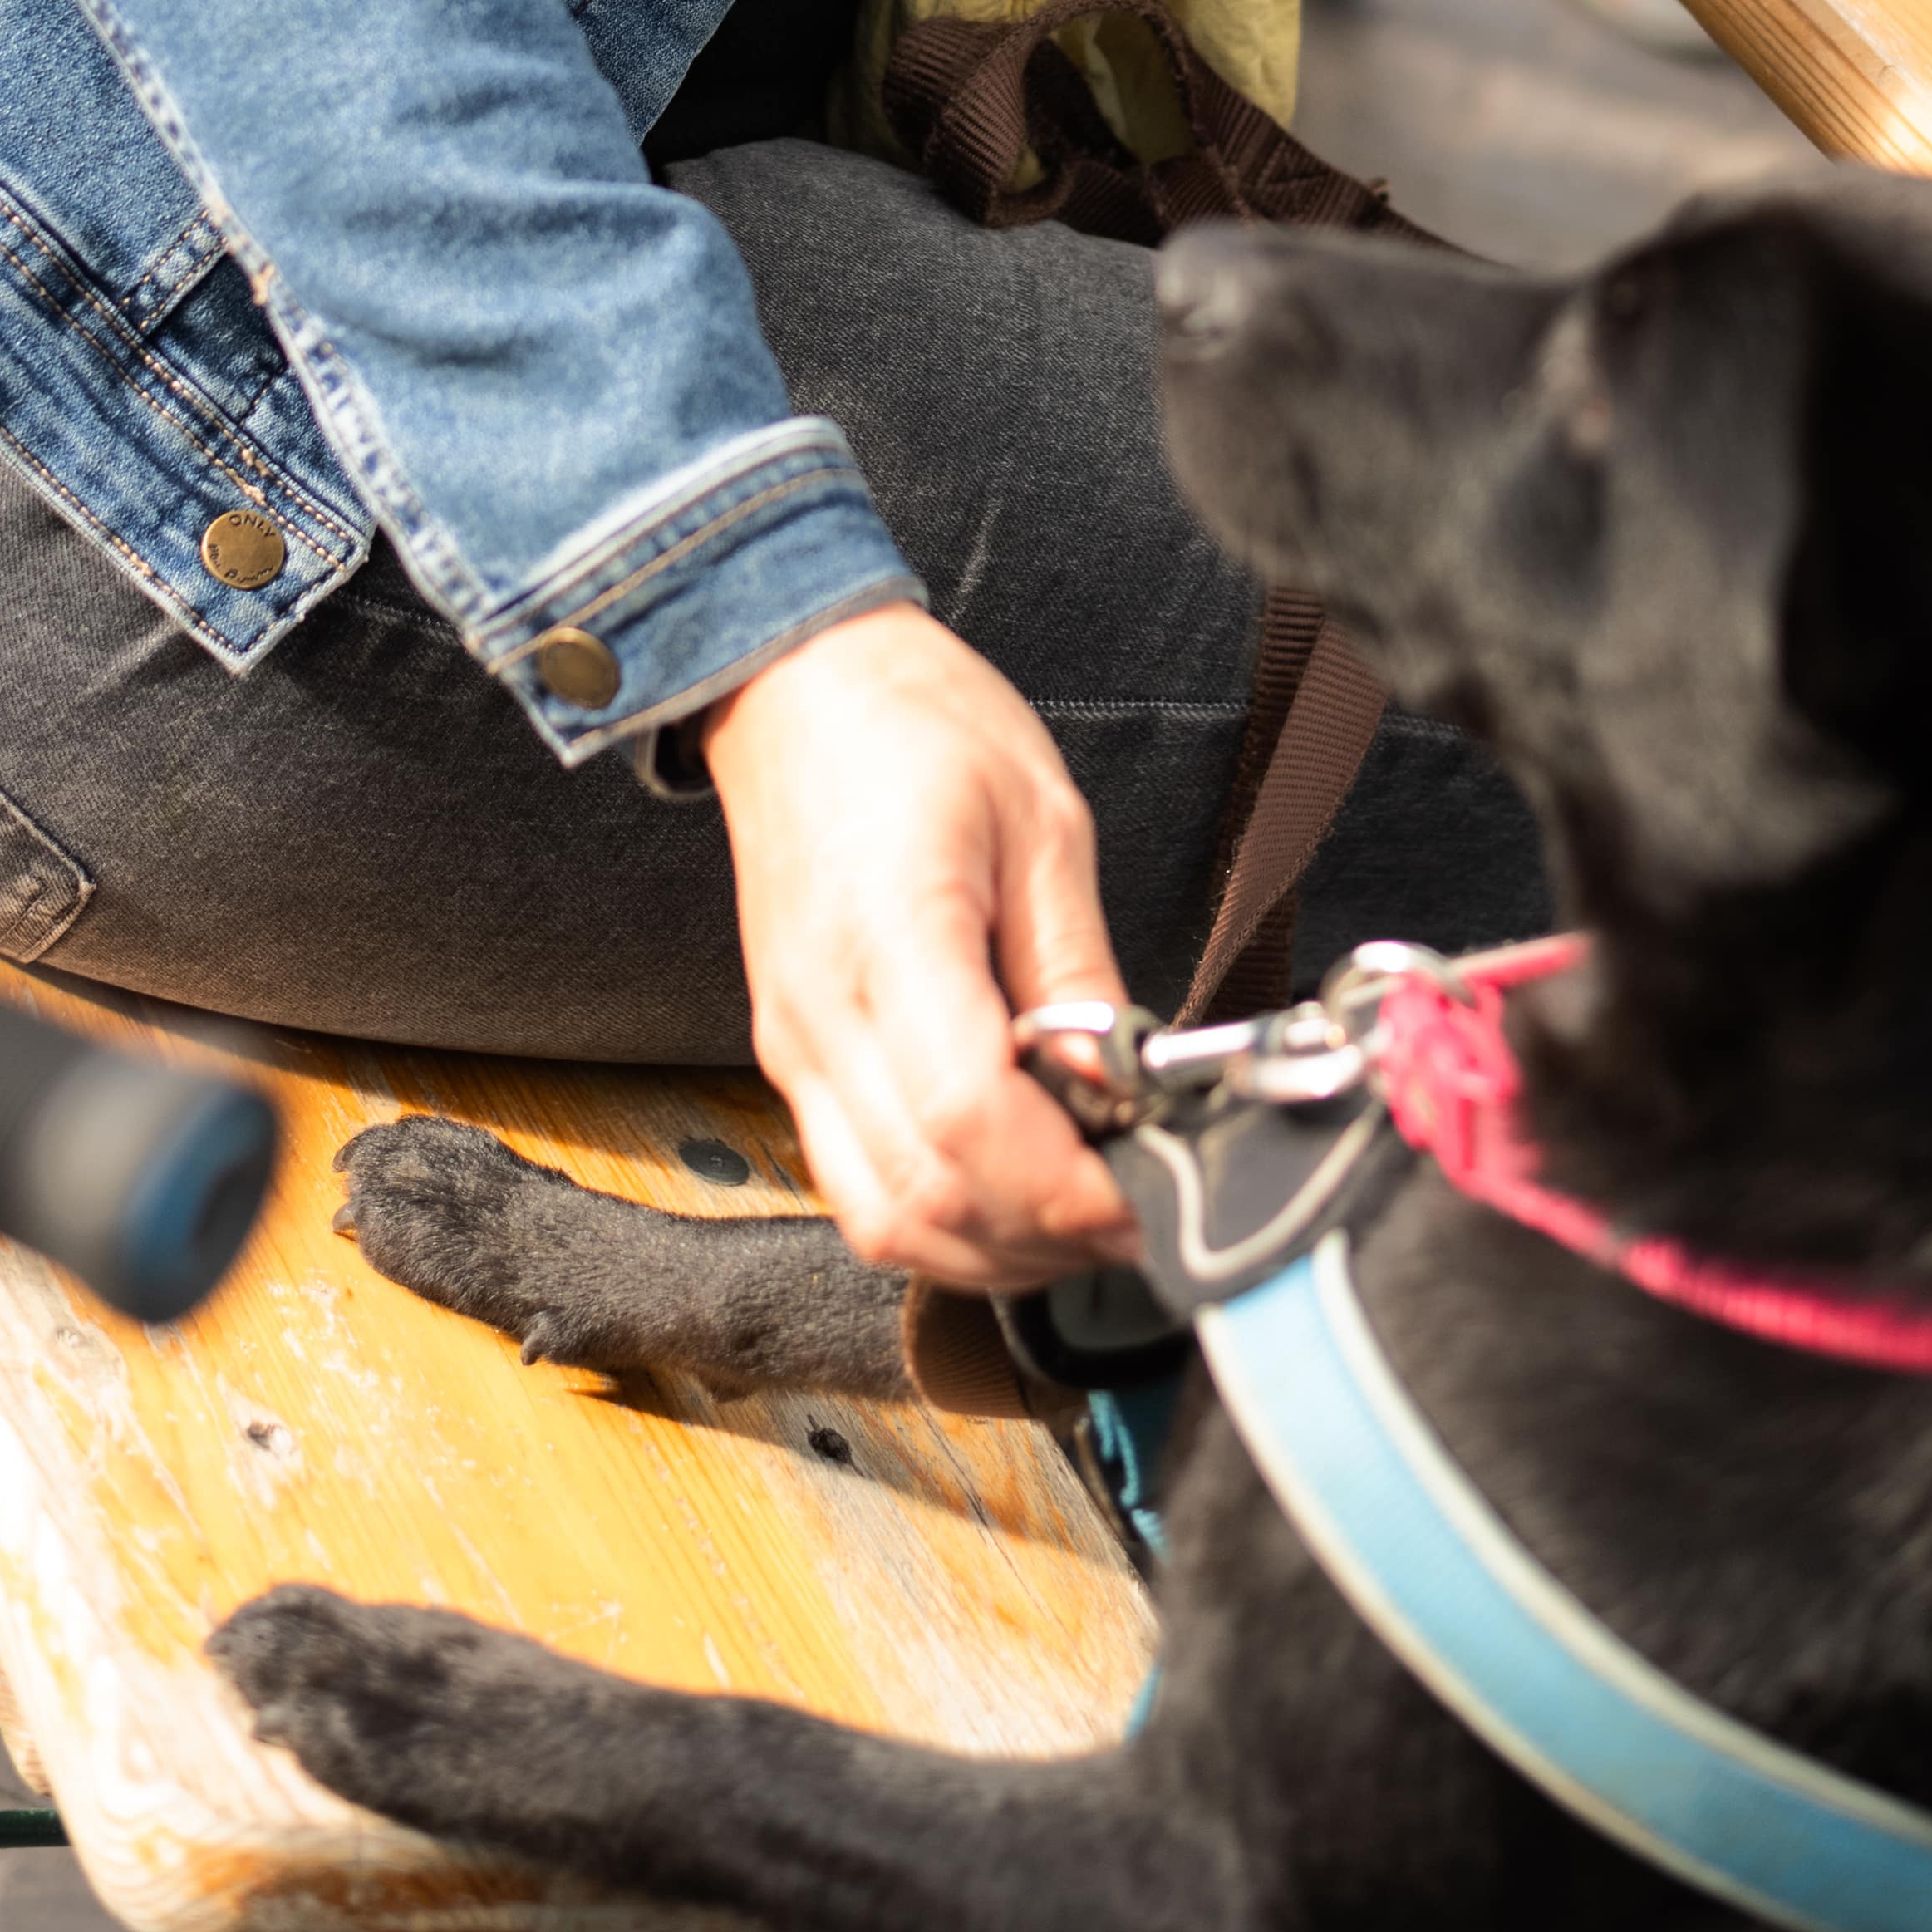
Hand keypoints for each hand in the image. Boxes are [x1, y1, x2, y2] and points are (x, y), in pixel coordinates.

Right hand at [700, 604, 1144, 1290]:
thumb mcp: (1041, 818)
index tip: (1142, 1191)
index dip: (1062, 1183)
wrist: (795, 683)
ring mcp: (792, 1046)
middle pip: (923, 1198)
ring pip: (882, 1220)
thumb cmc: (919, 724)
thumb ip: (1074, 971)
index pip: (966, 1116)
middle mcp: (819, 1014)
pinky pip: (857, 1185)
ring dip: (988, 1249)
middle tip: (1133, 1214)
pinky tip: (1008, 1185)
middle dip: (1041, 1237)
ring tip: (1077, 1211)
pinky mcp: (789, 1058)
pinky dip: (938, 1218)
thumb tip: (1118, 1092)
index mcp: (889, 935)